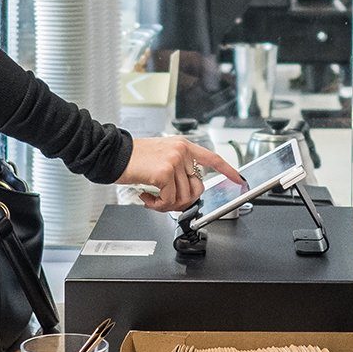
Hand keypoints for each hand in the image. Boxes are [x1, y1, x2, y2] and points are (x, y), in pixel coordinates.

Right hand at [118, 138, 244, 213]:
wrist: (114, 155)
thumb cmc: (134, 158)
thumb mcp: (161, 156)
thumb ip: (178, 168)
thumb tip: (188, 189)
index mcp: (183, 146)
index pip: (212, 158)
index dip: (227, 170)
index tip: (238, 179)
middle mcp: (181, 151)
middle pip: (197, 187)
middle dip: (183, 200)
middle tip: (165, 201)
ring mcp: (174, 161)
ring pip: (183, 197)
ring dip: (167, 205)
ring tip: (153, 198)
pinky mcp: (164, 172)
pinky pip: (170, 200)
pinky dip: (158, 205)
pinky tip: (147, 197)